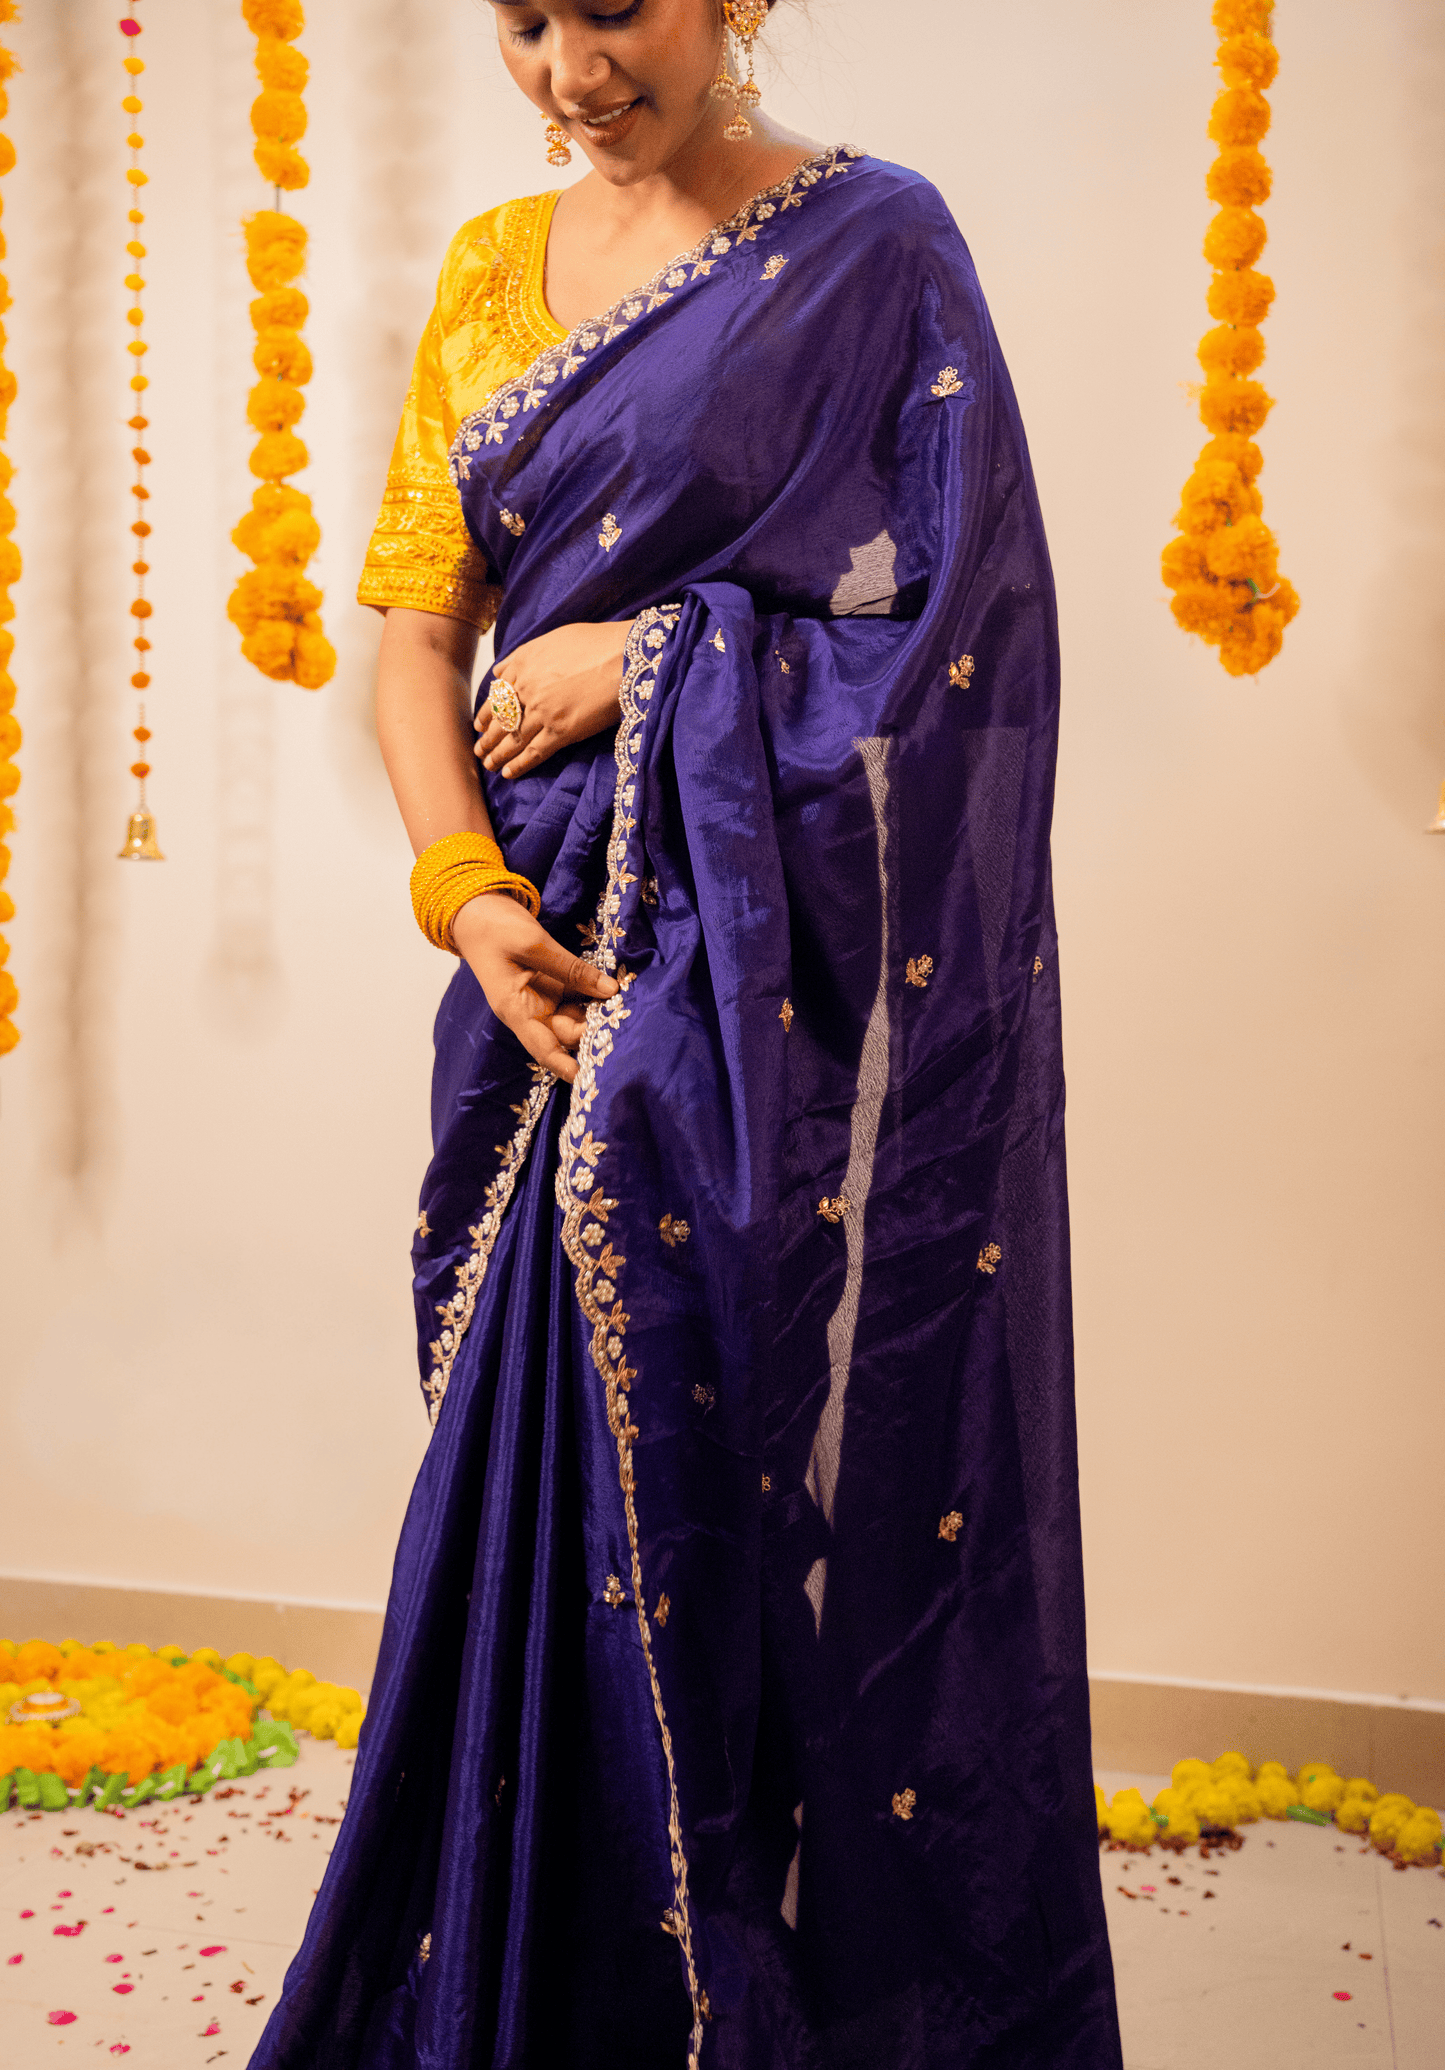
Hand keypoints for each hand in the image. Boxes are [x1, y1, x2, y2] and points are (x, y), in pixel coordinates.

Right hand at [451, 890, 616, 1085]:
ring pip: (576, 1017)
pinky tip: (619, 996)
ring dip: (599, 1016)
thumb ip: (572, 969)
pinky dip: (596, 998)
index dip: (567, 1066)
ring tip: (628, 1014)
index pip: (544, 1048)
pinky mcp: (553, 984)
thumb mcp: (534, 944)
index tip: (591, 1078)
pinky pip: (578, 997)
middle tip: (627, 1028)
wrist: (478, 909)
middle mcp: (531, 1011)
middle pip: (567, 1034)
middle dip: (593, 1034)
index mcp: (516, 1009)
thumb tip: (610, 990)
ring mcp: (542, 998)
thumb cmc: (496, 928)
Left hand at [476, 618, 635, 778]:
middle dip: (488, 737)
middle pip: (501, 719)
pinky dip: (519, 765)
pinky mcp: (560, 731)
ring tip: (488, 764)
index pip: (498, 695)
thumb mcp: (552, 638)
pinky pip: (534, 752)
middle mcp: (527, 689)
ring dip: (498, 754)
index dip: (487, 714)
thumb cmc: (596, 643)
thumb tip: (502, 670)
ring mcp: (542, 712)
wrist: (621, 657)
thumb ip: (524, 655)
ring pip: (513, 738)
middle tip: (479, 750)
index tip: (479, 725)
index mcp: (523, 665)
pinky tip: (507, 774)